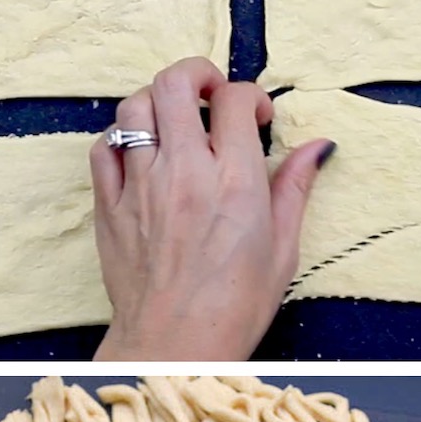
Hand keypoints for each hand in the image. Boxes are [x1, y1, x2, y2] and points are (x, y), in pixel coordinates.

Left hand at [91, 56, 334, 360]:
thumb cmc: (234, 307)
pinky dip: (122, 138)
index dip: (250, 97)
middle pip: (175, 82)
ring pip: (135, 106)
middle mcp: (184, 172)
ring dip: (158, 102)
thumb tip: (316, 147)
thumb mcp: (282, 251)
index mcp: (234, 181)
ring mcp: (141, 187)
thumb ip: (294, 189)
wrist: (174, 346)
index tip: (256, 118)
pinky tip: (141, 155)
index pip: (235, 99)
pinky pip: (104, 148)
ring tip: (175, 124)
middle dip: (197, 74)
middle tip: (211, 95)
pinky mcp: (110, 207)